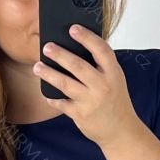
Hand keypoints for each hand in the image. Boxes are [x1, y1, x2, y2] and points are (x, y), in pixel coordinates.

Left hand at [33, 26, 140, 147]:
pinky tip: (46, 94)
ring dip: (49, 74)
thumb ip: (101, 66)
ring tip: (38, 67)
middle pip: (78, 66)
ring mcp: (91, 101)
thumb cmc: (115, 101)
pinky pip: (62, 104)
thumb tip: (75, 47)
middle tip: (47, 47)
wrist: (121, 131)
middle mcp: (103, 86)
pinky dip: (53, 98)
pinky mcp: (81, 115)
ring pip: (66, 84)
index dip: (87, 38)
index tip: (73, 28)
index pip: (101, 50)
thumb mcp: (115, 80)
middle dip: (60, 55)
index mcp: (113, 73)